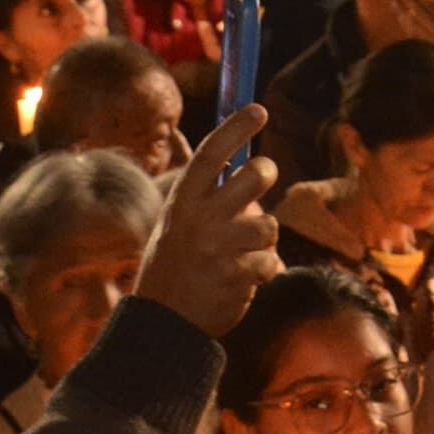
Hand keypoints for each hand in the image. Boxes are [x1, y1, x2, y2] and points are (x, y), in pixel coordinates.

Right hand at [136, 107, 282, 336]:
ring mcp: (218, 249)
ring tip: (241, 252)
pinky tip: (242, 280)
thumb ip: (213, 199)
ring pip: (269, 224)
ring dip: (264, 239)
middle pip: (255, 177)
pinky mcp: (236, 277)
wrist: (163, 323)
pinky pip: (271, 262)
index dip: (236, 128)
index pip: (212, 155)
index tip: (259, 110)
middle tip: (262, 177)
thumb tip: (258, 172)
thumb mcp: (180, 224)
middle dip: (265, 173)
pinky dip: (264, 271)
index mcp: (182, 203)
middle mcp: (198, 220)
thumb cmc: (177, 264)